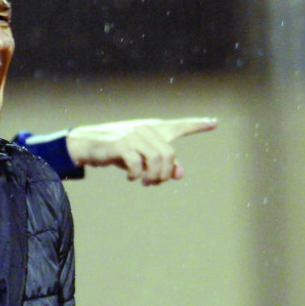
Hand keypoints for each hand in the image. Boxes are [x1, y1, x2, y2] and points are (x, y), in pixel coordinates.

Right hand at [65, 116, 217, 184]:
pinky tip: (133, 178)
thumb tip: (180, 173)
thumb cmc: (119, 151)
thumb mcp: (143, 159)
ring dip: (153, 177)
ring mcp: (134, 135)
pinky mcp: (121, 144)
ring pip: (157, 160)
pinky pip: (137, 164)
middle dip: (164, 175)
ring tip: (145, 182)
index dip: (198, 125)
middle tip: (153, 183)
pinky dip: (137, 175)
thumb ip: (163, 165)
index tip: (215, 122)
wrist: (89, 144)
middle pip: (169, 155)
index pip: (180, 126)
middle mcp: (147, 129)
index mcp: (155, 130)